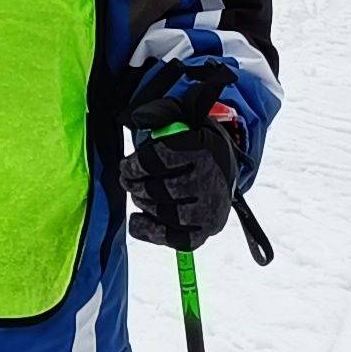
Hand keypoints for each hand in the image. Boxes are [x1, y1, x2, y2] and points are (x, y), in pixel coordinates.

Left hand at [122, 70, 239, 250]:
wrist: (224, 168)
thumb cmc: (196, 142)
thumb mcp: (184, 118)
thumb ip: (160, 113)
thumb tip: (139, 118)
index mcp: (203, 150)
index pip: (159, 161)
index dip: (135, 166)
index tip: (126, 166)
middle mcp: (210, 182)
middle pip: (158, 190)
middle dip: (135, 185)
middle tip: (128, 179)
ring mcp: (208, 211)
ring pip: (162, 213)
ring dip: (142, 203)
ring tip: (140, 193)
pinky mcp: (203, 233)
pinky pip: (170, 239)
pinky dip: (148, 230)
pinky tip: (140, 217)